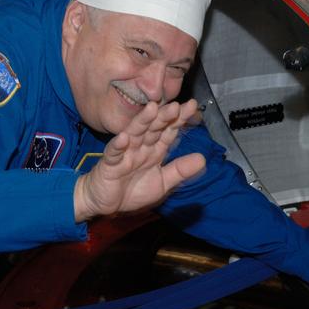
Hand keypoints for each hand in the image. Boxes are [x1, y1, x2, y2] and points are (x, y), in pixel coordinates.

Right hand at [73, 99, 205, 221]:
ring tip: (152, 109)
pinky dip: (117, 146)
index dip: (179, 119)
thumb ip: (180, 170)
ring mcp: (124, 153)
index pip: (168, 131)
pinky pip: (113, 154)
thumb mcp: (163, 183)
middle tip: (176, 105)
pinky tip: (124, 138)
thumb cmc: (133, 190)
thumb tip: (203, 159)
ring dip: (142, 122)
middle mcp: (140, 147)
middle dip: (164, 116)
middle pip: (153, 128)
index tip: (193, 106)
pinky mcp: (109, 164)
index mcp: (154, 150)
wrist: (105, 203)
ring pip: (134, 134)